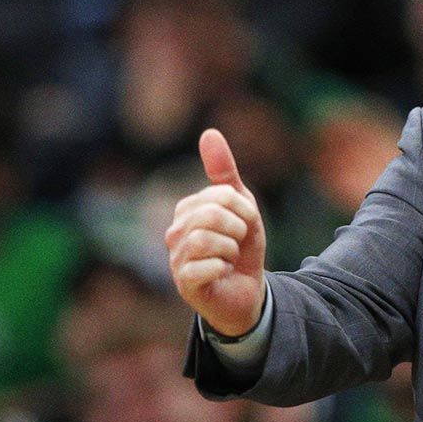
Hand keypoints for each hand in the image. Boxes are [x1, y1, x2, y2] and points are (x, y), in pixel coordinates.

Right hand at [166, 128, 267, 335]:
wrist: (248, 289)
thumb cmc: (241, 245)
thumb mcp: (242, 205)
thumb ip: (224, 171)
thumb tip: (209, 132)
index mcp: (187, 210)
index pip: (221, 195)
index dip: (244, 210)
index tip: (244, 225)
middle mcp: (174, 232)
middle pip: (212, 215)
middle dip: (238, 229)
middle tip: (238, 243)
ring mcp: (175, 258)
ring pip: (207, 239)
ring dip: (231, 249)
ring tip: (229, 258)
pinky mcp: (183, 283)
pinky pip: (206, 266)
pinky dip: (224, 268)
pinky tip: (222, 273)